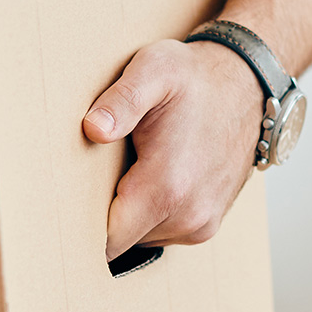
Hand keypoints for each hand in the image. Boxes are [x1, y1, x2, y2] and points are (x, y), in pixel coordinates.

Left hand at [83, 38, 264, 260]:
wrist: (246, 86)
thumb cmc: (196, 79)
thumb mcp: (155, 70)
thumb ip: (122, 100)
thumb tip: (94, 128)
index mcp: (167, 187)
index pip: (107, 240)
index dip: (81, 224)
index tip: (65, 203)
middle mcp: (188, 215)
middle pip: (121, 241)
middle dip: (102, 215)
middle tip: (94, 175)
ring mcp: (200, 225)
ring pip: (140, 239)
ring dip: (128, 214)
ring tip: (128, 171)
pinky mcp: (206, 225)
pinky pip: (162, 232)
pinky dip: (149, 214)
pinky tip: (149, 178)